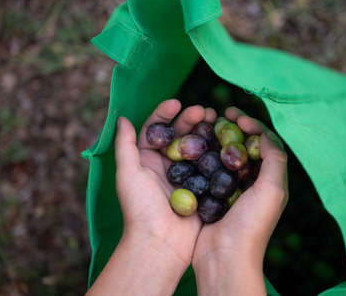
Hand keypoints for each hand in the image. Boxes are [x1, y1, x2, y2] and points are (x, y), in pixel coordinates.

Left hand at [87, 99, 216, 295]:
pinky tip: (225, 142)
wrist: (160, 243)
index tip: (178, 102)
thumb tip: (121, 117)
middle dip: (190, 120)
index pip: (156, 129)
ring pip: (196, 148)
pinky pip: (210, 166)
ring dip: (205, 133)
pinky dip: (216, 152)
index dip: (165, 113)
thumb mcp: (128, 174)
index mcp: (147, 160)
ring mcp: (186, 177)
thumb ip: (125, 145)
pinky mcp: (201, 188)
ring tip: (216, 120)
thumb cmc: (140, 208)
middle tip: (204, 111)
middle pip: (179, 136)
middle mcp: (167, 166)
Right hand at [192, 107, 288, 295]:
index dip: (252, 125)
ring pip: (225, 155)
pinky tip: (195, 147)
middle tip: (219, 114)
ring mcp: (231, 189)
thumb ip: (275, 159)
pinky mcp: (212, 195)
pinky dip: (204, 155)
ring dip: (217, 138)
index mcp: (270, 180)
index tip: (235, 114)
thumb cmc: (252, 224)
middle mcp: (252, 183)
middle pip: (244, 146)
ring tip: (206, 126)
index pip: (264, 143)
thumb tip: (266, 134)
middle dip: (233, 128)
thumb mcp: (272, 190)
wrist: (224, 257)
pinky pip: (209, 168)